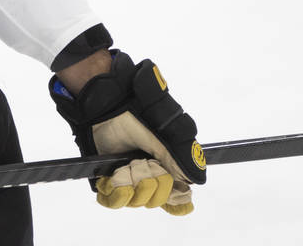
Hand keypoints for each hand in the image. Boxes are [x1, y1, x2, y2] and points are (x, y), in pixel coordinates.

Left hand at [51, 50, 205, 213]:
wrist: (105, 101)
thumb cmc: (137, 110)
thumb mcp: (165, 131)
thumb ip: (183, 156)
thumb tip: (198, 180)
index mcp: (166, 162)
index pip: (176, 194)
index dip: (174, 197)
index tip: (170, 189)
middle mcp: (148, 172)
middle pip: (156, 199)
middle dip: (150, 184)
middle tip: (142, 163)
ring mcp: (127, 175)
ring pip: (136, 201)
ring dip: (131, 186)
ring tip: (125, 167)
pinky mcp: (106, 176)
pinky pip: (112, 200)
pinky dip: (115, 195)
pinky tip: (113, 181)